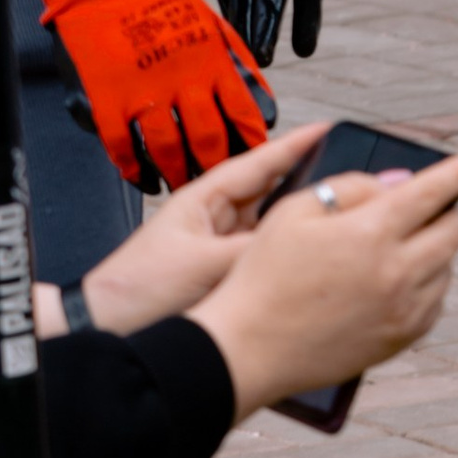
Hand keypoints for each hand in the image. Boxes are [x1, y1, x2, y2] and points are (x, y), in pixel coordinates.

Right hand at [34, 0, 274, 192]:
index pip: (243, 113)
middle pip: (208, 140)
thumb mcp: (211, 22)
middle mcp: (181, 82)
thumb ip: (235, 61)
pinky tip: (142, 179)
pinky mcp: (107, 98)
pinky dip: (132, 168)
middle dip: (216, 166)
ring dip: (176, 174)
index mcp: (211, 62)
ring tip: (181, 185)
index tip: (259, 161)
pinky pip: (122, 145)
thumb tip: (258, 97)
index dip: (253, 143)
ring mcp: (142, 92)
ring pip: (166, 150)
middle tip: (218, 182)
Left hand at [68, 124, 334, 329]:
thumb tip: (299, 241)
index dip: (295, 146)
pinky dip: (286, 256)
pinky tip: (309, 260)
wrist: (108, 328)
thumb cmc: (137, 290)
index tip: (328, 128)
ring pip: (272, 227)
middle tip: (349, 180)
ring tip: (337, 219)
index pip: (259, 162)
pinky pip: (265, 257)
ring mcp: (220, 246)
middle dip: (308, 185)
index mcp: (204, 200)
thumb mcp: (203, 264)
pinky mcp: (223, 274)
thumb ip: (254, 250)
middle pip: (273, 193)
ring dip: (299, 225)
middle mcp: (215, 218)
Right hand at [189, 150, 457, 419]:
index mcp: (371, 232)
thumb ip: (351, 188)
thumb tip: (398, 184)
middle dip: (444, 212)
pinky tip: (393, 282)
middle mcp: (398, 272)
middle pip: (452, 230)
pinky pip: (436, 302)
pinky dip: (426, 285)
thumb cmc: (263, 276)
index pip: (434, 191)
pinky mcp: (402, 338)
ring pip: (447, 267)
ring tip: (392, 249)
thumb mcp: (294, 212)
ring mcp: (404, 309)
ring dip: (432, 249)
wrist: (249, 349)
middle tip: (420, 210)